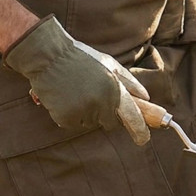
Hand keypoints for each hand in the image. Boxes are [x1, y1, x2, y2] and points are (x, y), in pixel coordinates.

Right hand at [3, 15, 150, 144]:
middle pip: (110, 123)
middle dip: (105, 115)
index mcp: (115, 88)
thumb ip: (129, 82)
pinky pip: (73, 124)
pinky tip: (64, 97)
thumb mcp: (109, 63)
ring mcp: (84, 111)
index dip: (140, 130)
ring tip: (75, 91)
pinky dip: (69, 114)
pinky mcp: (66, 117)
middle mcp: (102, 102)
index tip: (143, 140)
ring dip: (85, 113)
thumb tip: (146, 97)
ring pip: (90, 123)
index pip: (133, 117)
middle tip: (92, 95)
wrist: (49, 56)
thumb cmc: (81, 57)